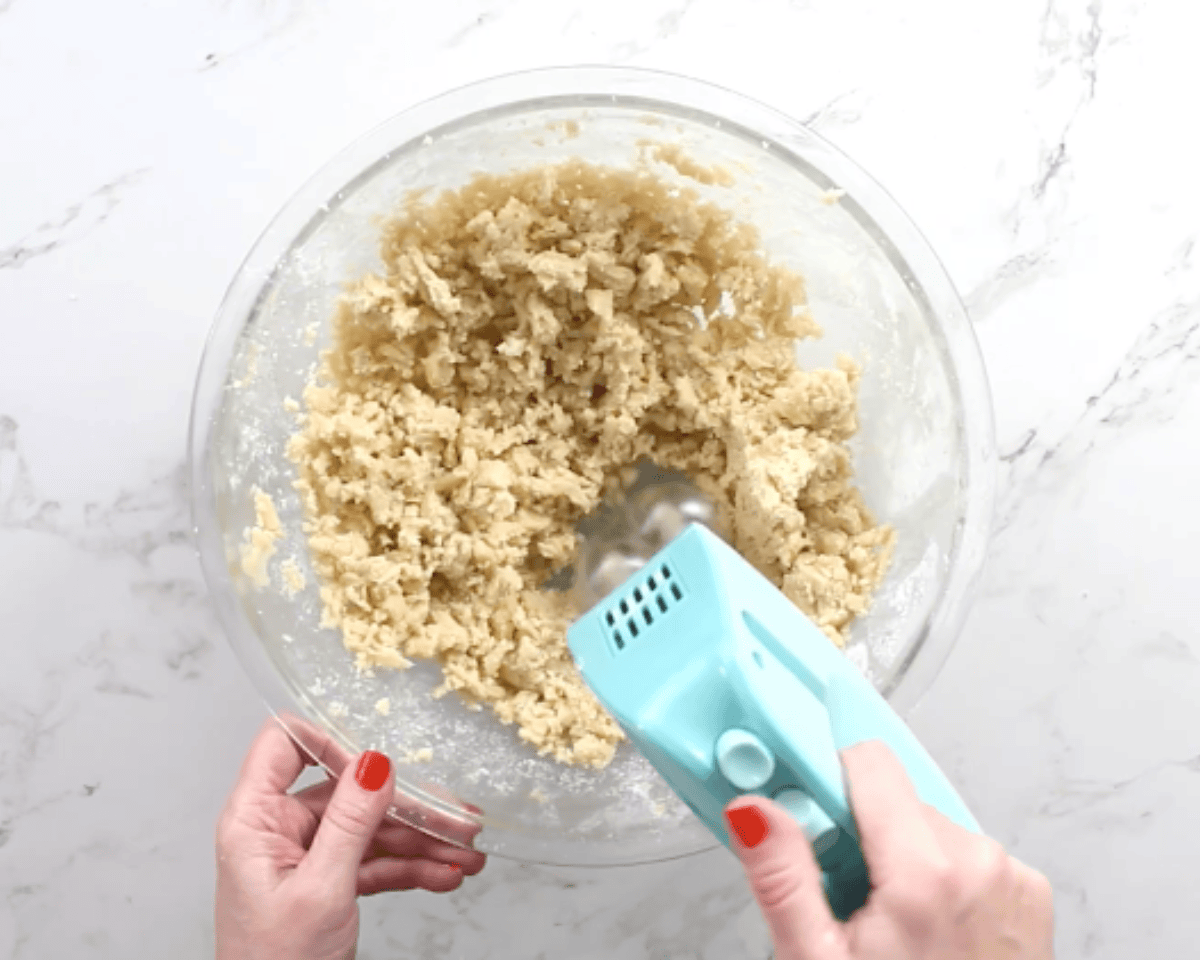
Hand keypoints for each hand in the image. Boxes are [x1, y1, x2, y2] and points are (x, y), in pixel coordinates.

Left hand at [215, 718, 485, 959]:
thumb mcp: (321, 889)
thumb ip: (350, 822)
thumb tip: (374, 763)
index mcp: (255, 821)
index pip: (285, 746)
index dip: (332, 743)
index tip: (382, 765)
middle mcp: (277, 832)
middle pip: (347, 793)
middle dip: (407, 808)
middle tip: (456, 819)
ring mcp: (303, 858)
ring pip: (370, 830)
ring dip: (421, 842)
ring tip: (466, 853)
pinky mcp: (325, 884)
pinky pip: (373, 862)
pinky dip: (410, 868)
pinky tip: (445, 874)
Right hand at [724, 741, 1053, 959]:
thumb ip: (783, 878)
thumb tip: (754, 812)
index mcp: (929, 872)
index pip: (869, 763)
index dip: (828, 789)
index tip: (810, 827)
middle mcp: (982, 862)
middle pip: (896, 801)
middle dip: (862, 837)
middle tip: (846, 899)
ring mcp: (1012, 879)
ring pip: (930, 827)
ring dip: (901, 859)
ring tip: (889, 926)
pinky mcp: (1029, 896)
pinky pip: (967, 855)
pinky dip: (941, 879)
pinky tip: (927, 930)